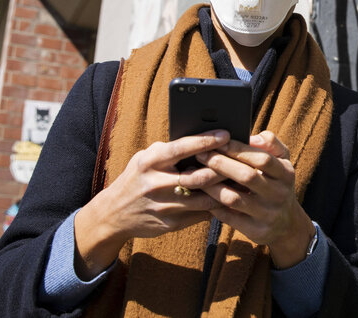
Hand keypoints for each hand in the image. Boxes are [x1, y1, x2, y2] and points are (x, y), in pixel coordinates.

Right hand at [73, 131, 228, 277]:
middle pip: (199, 176)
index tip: (226, 134)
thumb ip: (169, 150)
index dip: (205, 141)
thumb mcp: (144, 159)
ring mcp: (163, 206)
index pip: (181, 148)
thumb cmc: (137, 178)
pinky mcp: (170, 224)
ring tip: (243, 180)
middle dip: (223, 168)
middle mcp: (156, 184)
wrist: (114, 214)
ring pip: (205, 199)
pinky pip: (201, 214)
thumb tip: (202, 138)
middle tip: (243, 160)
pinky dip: (217, 206)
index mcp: (149, 162)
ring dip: (226, 190)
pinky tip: (230, 198)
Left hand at [184, 130, 315, 268]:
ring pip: (234, 198)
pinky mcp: (256, 231)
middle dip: (221, 164)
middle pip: (247, 176)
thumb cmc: (276, 183)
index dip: (239, 149)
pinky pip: (229, 217)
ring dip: (212, 186)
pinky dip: (213, 205)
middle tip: (201, 155)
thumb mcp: (283, 162)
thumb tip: (252, 137)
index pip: (262, 158)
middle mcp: (279, 195)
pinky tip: (201, 195)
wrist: (286, 224)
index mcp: (286, 174)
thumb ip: (271, 143)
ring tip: (196, 175)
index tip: (219, 141)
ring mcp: (267, 215)